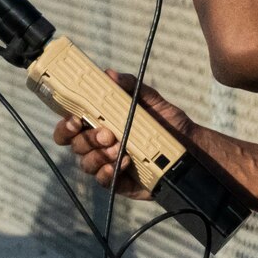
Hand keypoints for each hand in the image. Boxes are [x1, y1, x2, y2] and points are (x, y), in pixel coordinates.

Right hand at [51, 72, 192, 200]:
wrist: (191, 147)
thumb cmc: (167, 122)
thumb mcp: (151, 100)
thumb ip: (130, 86)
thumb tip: (109, 74)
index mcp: (101, 124)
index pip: (72, 127)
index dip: (66, 125)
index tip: (75, 120)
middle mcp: (100, 145)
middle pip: (75, 146)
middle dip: (86, 139)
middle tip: (106, 133)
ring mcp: (108, 165)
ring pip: (87, 164)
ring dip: (99, 155)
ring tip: (120, 148)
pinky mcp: (120, 183)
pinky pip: (103, 181)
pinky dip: (109, 172)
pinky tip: (123, 163)